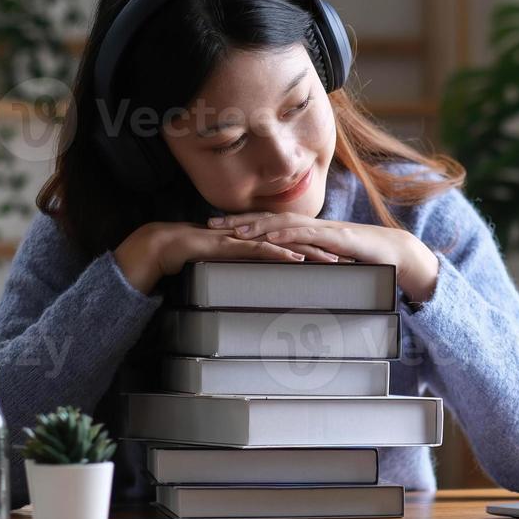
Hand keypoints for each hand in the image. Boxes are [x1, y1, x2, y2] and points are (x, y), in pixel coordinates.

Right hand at [113, 221, 328, 294]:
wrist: (170, 245)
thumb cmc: (196, 255)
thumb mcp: (228, 264)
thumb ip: (245, 269)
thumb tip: (259, 283)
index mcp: (257, 239)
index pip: (292, 242)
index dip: (315, 248)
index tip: (337, 257)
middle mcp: (255, 235)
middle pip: (296, 240)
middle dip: (322, 248)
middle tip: (348, 257)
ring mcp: (245, 238)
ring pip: (285, 242)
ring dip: (309, 250)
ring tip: (332, 259)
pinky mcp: (234, 244)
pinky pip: (261, 249)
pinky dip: (280, 253)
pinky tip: (296, 258)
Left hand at [209, 212, 440, 303]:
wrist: (392, 251)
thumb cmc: (361, 259)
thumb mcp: (326, 261)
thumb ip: (306, 262)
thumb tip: (285, 273)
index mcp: (304, 230)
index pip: (267, 223)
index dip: (241, 223)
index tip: (217, 227)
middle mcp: (309, 225)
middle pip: (266, 219)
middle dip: (237, 221)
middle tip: (210, 224)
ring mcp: (320, 229)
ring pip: (282, 223)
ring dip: (256, 226)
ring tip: (233, 231)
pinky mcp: (333, 237)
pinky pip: (306, 234)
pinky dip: (287, 234)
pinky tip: (271, 237)